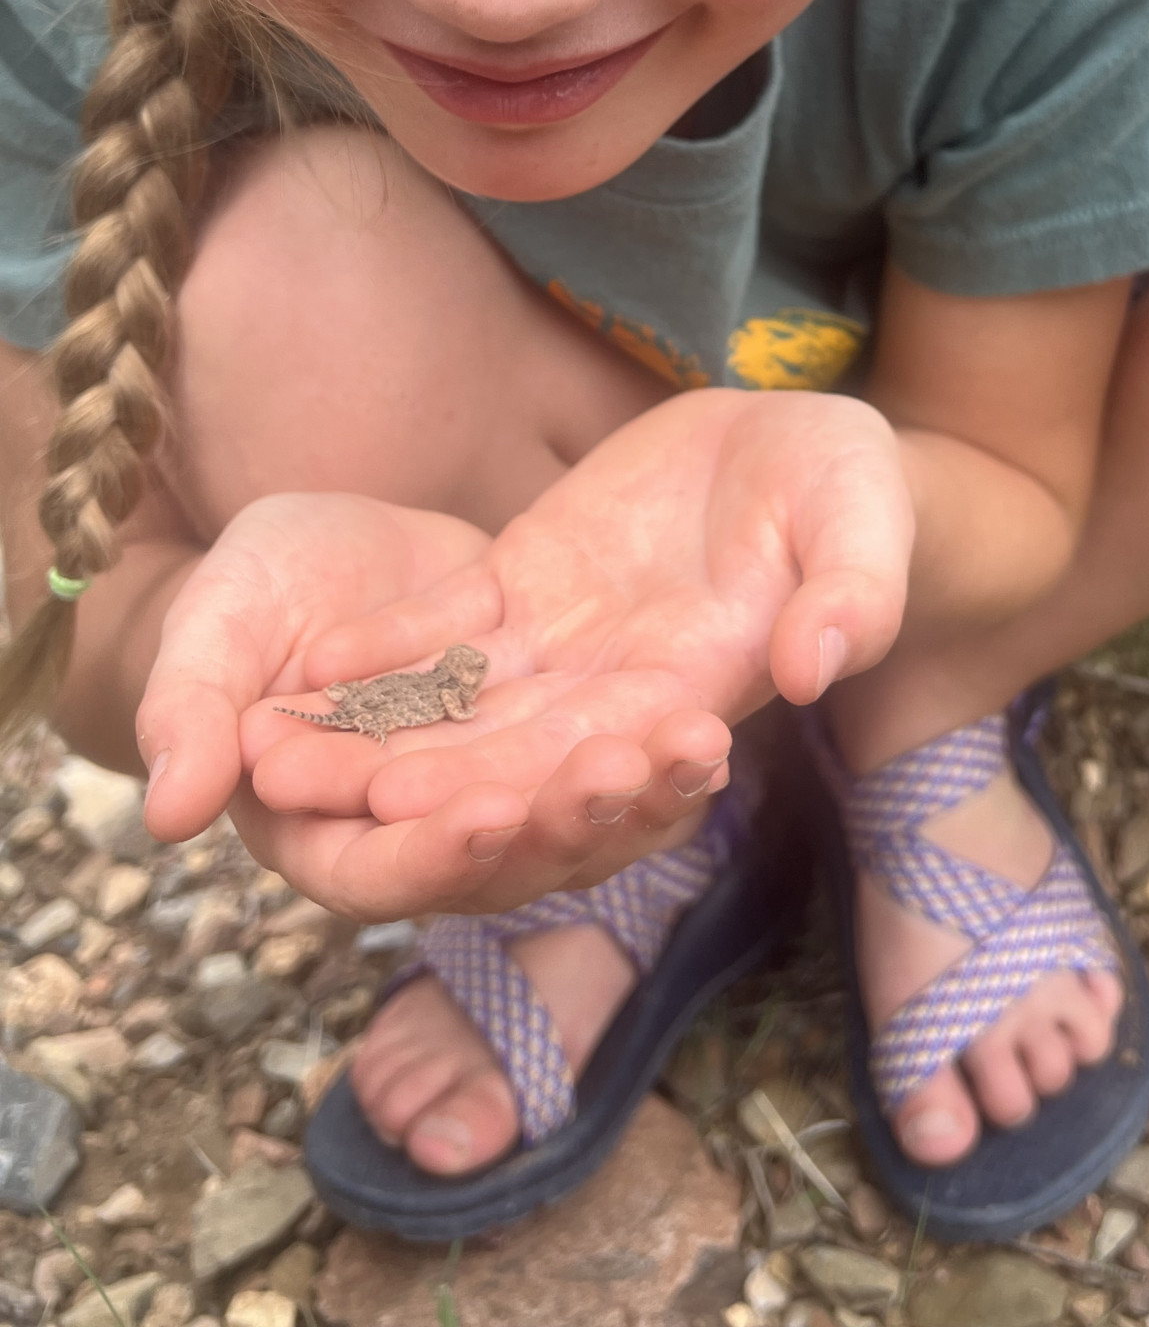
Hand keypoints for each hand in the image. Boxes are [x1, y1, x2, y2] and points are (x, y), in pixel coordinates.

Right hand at [136, 493, 727, 918]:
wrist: (335, 547)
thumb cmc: (254, 592)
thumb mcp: (216, 628)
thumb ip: (192, 711)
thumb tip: (169, 810)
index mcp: (326, 833)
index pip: (383, 870)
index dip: (435, 850)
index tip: (491, 809)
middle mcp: (423, 838)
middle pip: (501, 862)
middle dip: (565, 822)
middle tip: (622, 772)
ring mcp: (497, 797)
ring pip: (574, 826)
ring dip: (636, 797)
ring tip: (693, 745)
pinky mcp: (554, 748)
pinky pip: (613, 766)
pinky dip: (657, 755)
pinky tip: (711, 722)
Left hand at [250, 388, 912, 827]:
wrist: (800, 449)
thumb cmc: (852, 490)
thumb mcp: (868, 526)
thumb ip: (854, 597)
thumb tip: (816, 668)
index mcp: (701, 689)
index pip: (604, 754)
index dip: (517, 783)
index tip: (432, 806)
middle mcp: (620, 684)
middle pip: (506, 746)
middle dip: (406, 775)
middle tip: (311, 796)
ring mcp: (568, 636)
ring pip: (460, 699)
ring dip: (371, 730)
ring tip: (274, 749)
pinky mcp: (531, 579)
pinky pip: (452, 622)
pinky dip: (386, 645)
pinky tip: (313, 661)